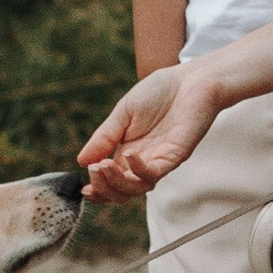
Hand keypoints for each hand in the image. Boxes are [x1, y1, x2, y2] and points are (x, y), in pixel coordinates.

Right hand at [80, 67, 219, 199]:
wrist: (191, 80)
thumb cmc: (160, 91)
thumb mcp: (123, 112)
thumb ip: (104, 137)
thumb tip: (81, 161)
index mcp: (127, 152)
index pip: (110, 181)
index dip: (97, 188)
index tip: (84, 184)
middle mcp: (143, 161)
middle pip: (122, 192)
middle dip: (104, 189)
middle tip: (94, 172)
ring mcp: (159, 160)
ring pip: (137, 188)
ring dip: (117, 182)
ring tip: (104, 165)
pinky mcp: (175, 156)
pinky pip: (155, 173)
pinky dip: (139, 170)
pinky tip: (129, 154)